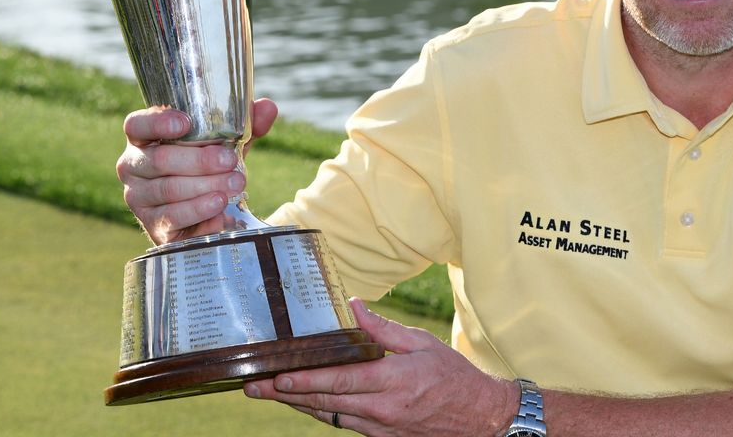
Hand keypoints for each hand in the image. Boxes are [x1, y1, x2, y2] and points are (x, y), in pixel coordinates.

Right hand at [116, 98, 277, 243]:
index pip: (136, 125)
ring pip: (169, 189)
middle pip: (160, 160)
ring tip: (234, 185)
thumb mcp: (226, 145)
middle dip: (200, 161)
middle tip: (231, 162)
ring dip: (205, 188)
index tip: (186, 123)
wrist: (202, 213)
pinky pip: (174, 218)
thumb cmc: (207, 168)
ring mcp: (138, 197)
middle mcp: (133, 166)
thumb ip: (245, 126)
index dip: (157, 122)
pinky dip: (200, 213)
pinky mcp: (150, 224)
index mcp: (144, 139)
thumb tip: (267, 107)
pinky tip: (221, 211)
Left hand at [243, 298, 515, 435]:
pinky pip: (342, 423)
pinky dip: (319, 412)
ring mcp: (379, 427)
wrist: (478, 418)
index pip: (341, 381)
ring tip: (267, 393)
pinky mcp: (379, 436)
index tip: (279, 376)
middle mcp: (382, 409)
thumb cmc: (453, 376)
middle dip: (286, 394)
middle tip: (254, 386)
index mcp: (394, 382)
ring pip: (328, 416)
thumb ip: (383, 330)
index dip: (307, 380)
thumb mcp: (422, 344)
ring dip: (295, 404)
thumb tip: (352, 308)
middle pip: (324, 402)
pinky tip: (302, 403)